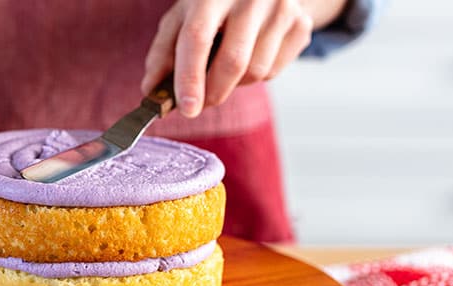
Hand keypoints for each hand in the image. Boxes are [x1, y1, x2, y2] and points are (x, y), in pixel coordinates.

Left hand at [142, 0, 345, 117]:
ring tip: (226, 66)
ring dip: (235, 85)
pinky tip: (251, 55)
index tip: (187, 108)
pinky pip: (274, 71)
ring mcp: (281, 8)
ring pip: (256, 72)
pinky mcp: (301, 23)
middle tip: (200, 103)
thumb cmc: (212, 4)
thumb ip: (163, 53)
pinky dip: (257, 76)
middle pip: (233, 62)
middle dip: (213, 93)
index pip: (198, 38)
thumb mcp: (182, 17)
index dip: (190, 77)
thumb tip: (151, 91)